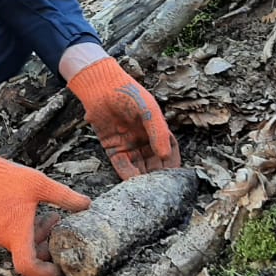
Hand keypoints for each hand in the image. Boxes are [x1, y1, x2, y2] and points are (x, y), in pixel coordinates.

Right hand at [0, 143, 90, 275]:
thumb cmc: (7, 178)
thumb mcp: (41, 185)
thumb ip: (65, 197)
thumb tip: (87, 204)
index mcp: (16, 233)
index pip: (28, 266)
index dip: (43, 273)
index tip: (56, 269)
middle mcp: (3, 237)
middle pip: (27, 251)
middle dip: (45, 243)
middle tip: (57, 227)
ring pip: (18, 241)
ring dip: (35, 233)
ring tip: (48, 214)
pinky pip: (8, 233)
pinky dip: (21, 227)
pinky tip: (28, 210)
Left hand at [68, 58, 178, 180]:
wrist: (100, 86)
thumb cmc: (127, 93)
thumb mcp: (148, 109)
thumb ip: (158, 131)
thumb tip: (165, 155)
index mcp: (156, 130)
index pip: (169, 151)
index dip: (172, 163)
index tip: (176, 176)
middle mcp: (143, 140)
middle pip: (154, 162)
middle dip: (157, 175)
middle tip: (160, 189)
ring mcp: (128, 145)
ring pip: (138, 166)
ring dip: (142, 177)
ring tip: (146, 189)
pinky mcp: (112, 147)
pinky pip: (121, 164)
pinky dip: (126, 173)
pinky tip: (131, 181)